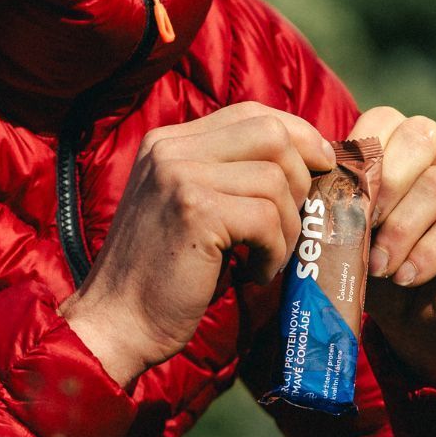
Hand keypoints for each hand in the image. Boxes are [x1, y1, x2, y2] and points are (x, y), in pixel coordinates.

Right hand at [60, 102, 335, 388]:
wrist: (116, 323)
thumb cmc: (165, 275)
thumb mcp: (192, 207)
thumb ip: (228, 175)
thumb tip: (308, 159)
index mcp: (169, 142)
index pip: (252, 113)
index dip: (298, 135)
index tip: (319, 166)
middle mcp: (171, 149)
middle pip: (272, 133)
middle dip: (301, 177)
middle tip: (293, 222)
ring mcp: (180, 176)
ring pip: (276, 180)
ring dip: (286, 228)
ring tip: (266, 259)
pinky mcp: (195, 211)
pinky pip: (266, 218)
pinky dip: (274, 252)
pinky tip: (254, 274)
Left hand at [354, 107, 435, 389]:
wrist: (429, 322)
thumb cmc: (383, 269)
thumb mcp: (352, 232)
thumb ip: (337, 204)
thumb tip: (303, 195)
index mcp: (408, 140)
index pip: (382, 120)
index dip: (355, 157)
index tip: (333, 204)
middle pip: (417, 138)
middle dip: (380, 187)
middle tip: (357, 232)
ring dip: (400, 229)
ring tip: (378, 268)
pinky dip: (429, 252)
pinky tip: (407, 276)